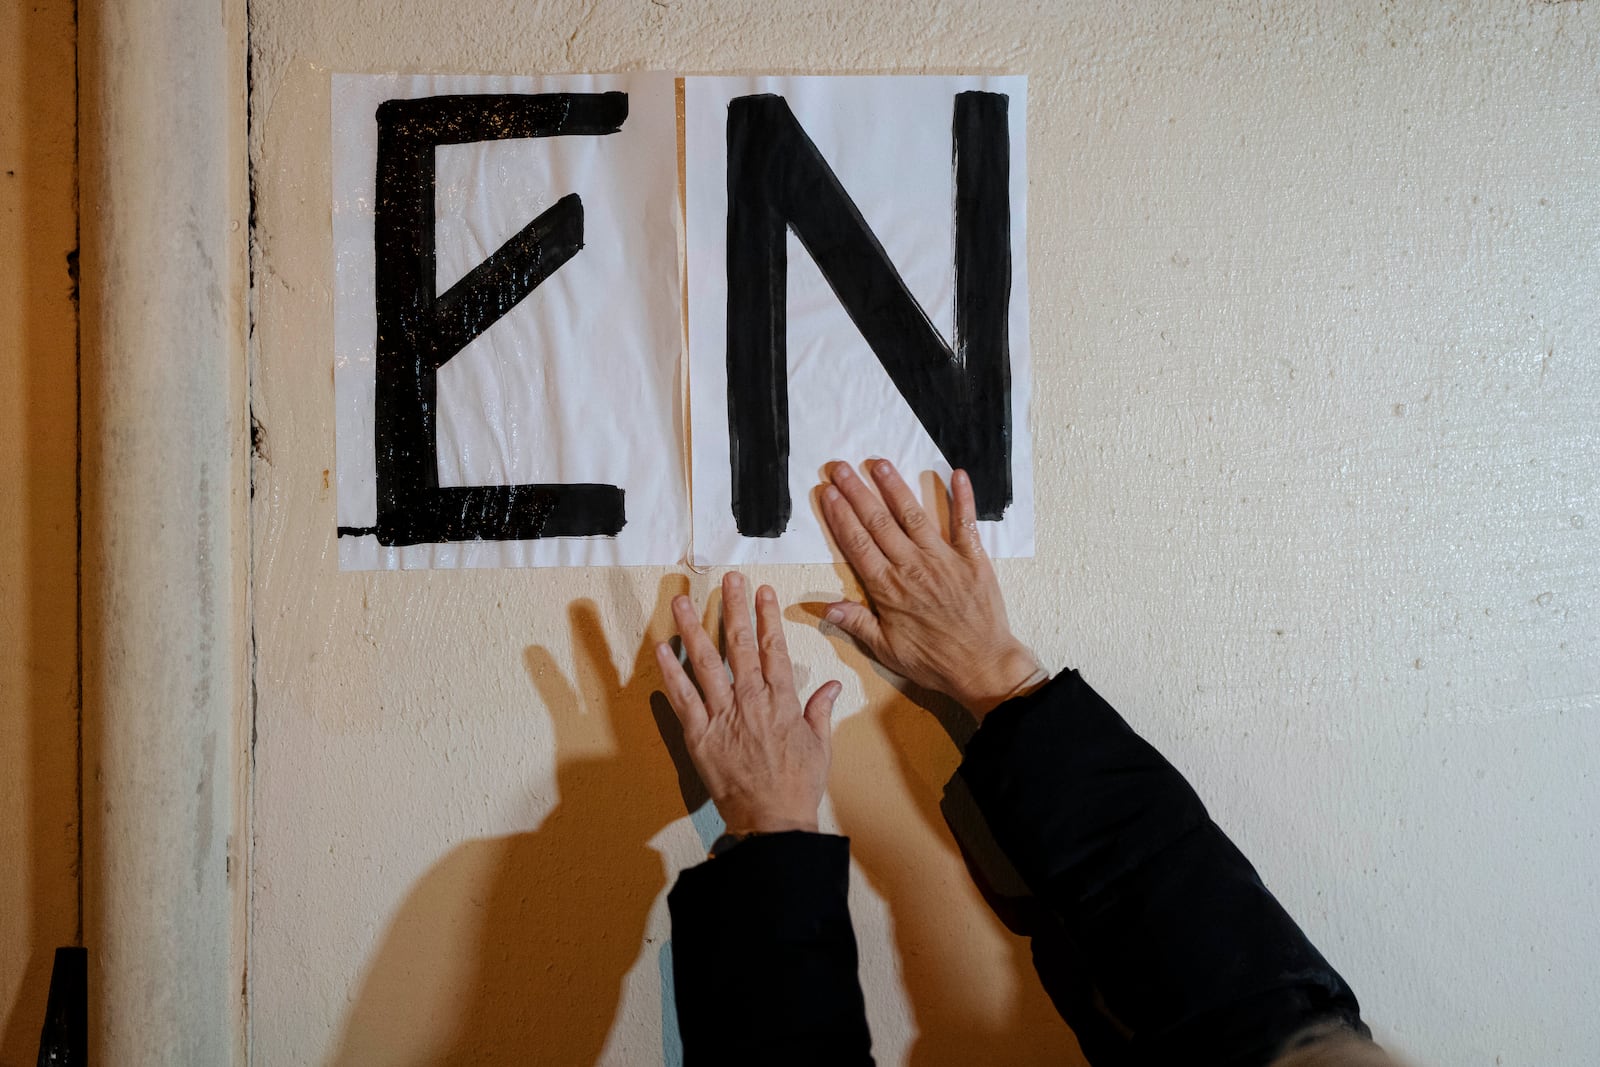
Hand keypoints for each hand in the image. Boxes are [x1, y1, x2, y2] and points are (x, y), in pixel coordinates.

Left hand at [655, 572, 842, 835]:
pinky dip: (670, 673)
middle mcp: (751, 700)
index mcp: (782, 700)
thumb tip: (831, 687)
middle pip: (739, 645)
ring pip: (705, 663)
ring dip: (693, 629)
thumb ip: (820, 711)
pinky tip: (660, 649)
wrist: (772, 820)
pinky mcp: (700, 735)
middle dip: (733, 608)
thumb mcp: (819, 746)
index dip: (767, 617)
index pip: (773, 648)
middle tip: (728, 580)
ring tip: (682, 601)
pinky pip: (682, 698)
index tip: (763, 591)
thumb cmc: (798, 785)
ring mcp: (723, 716)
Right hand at [819, 460, 1043, 718]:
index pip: (858, 543)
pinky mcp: (972, 558)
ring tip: (879, 463)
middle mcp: (912, 566)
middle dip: (857, 492)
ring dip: (895, 487)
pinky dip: (962, 498)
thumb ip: (856, 623)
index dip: (840, 516)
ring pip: (913, 516)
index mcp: (888, 588)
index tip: (828, 492)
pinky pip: (965, 523)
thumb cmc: (932, 661)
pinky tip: (957, 473)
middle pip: (878, 522)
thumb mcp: (886, 649)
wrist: (982, 666)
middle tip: (840, 467)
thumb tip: (822, 607)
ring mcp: (943, 559)